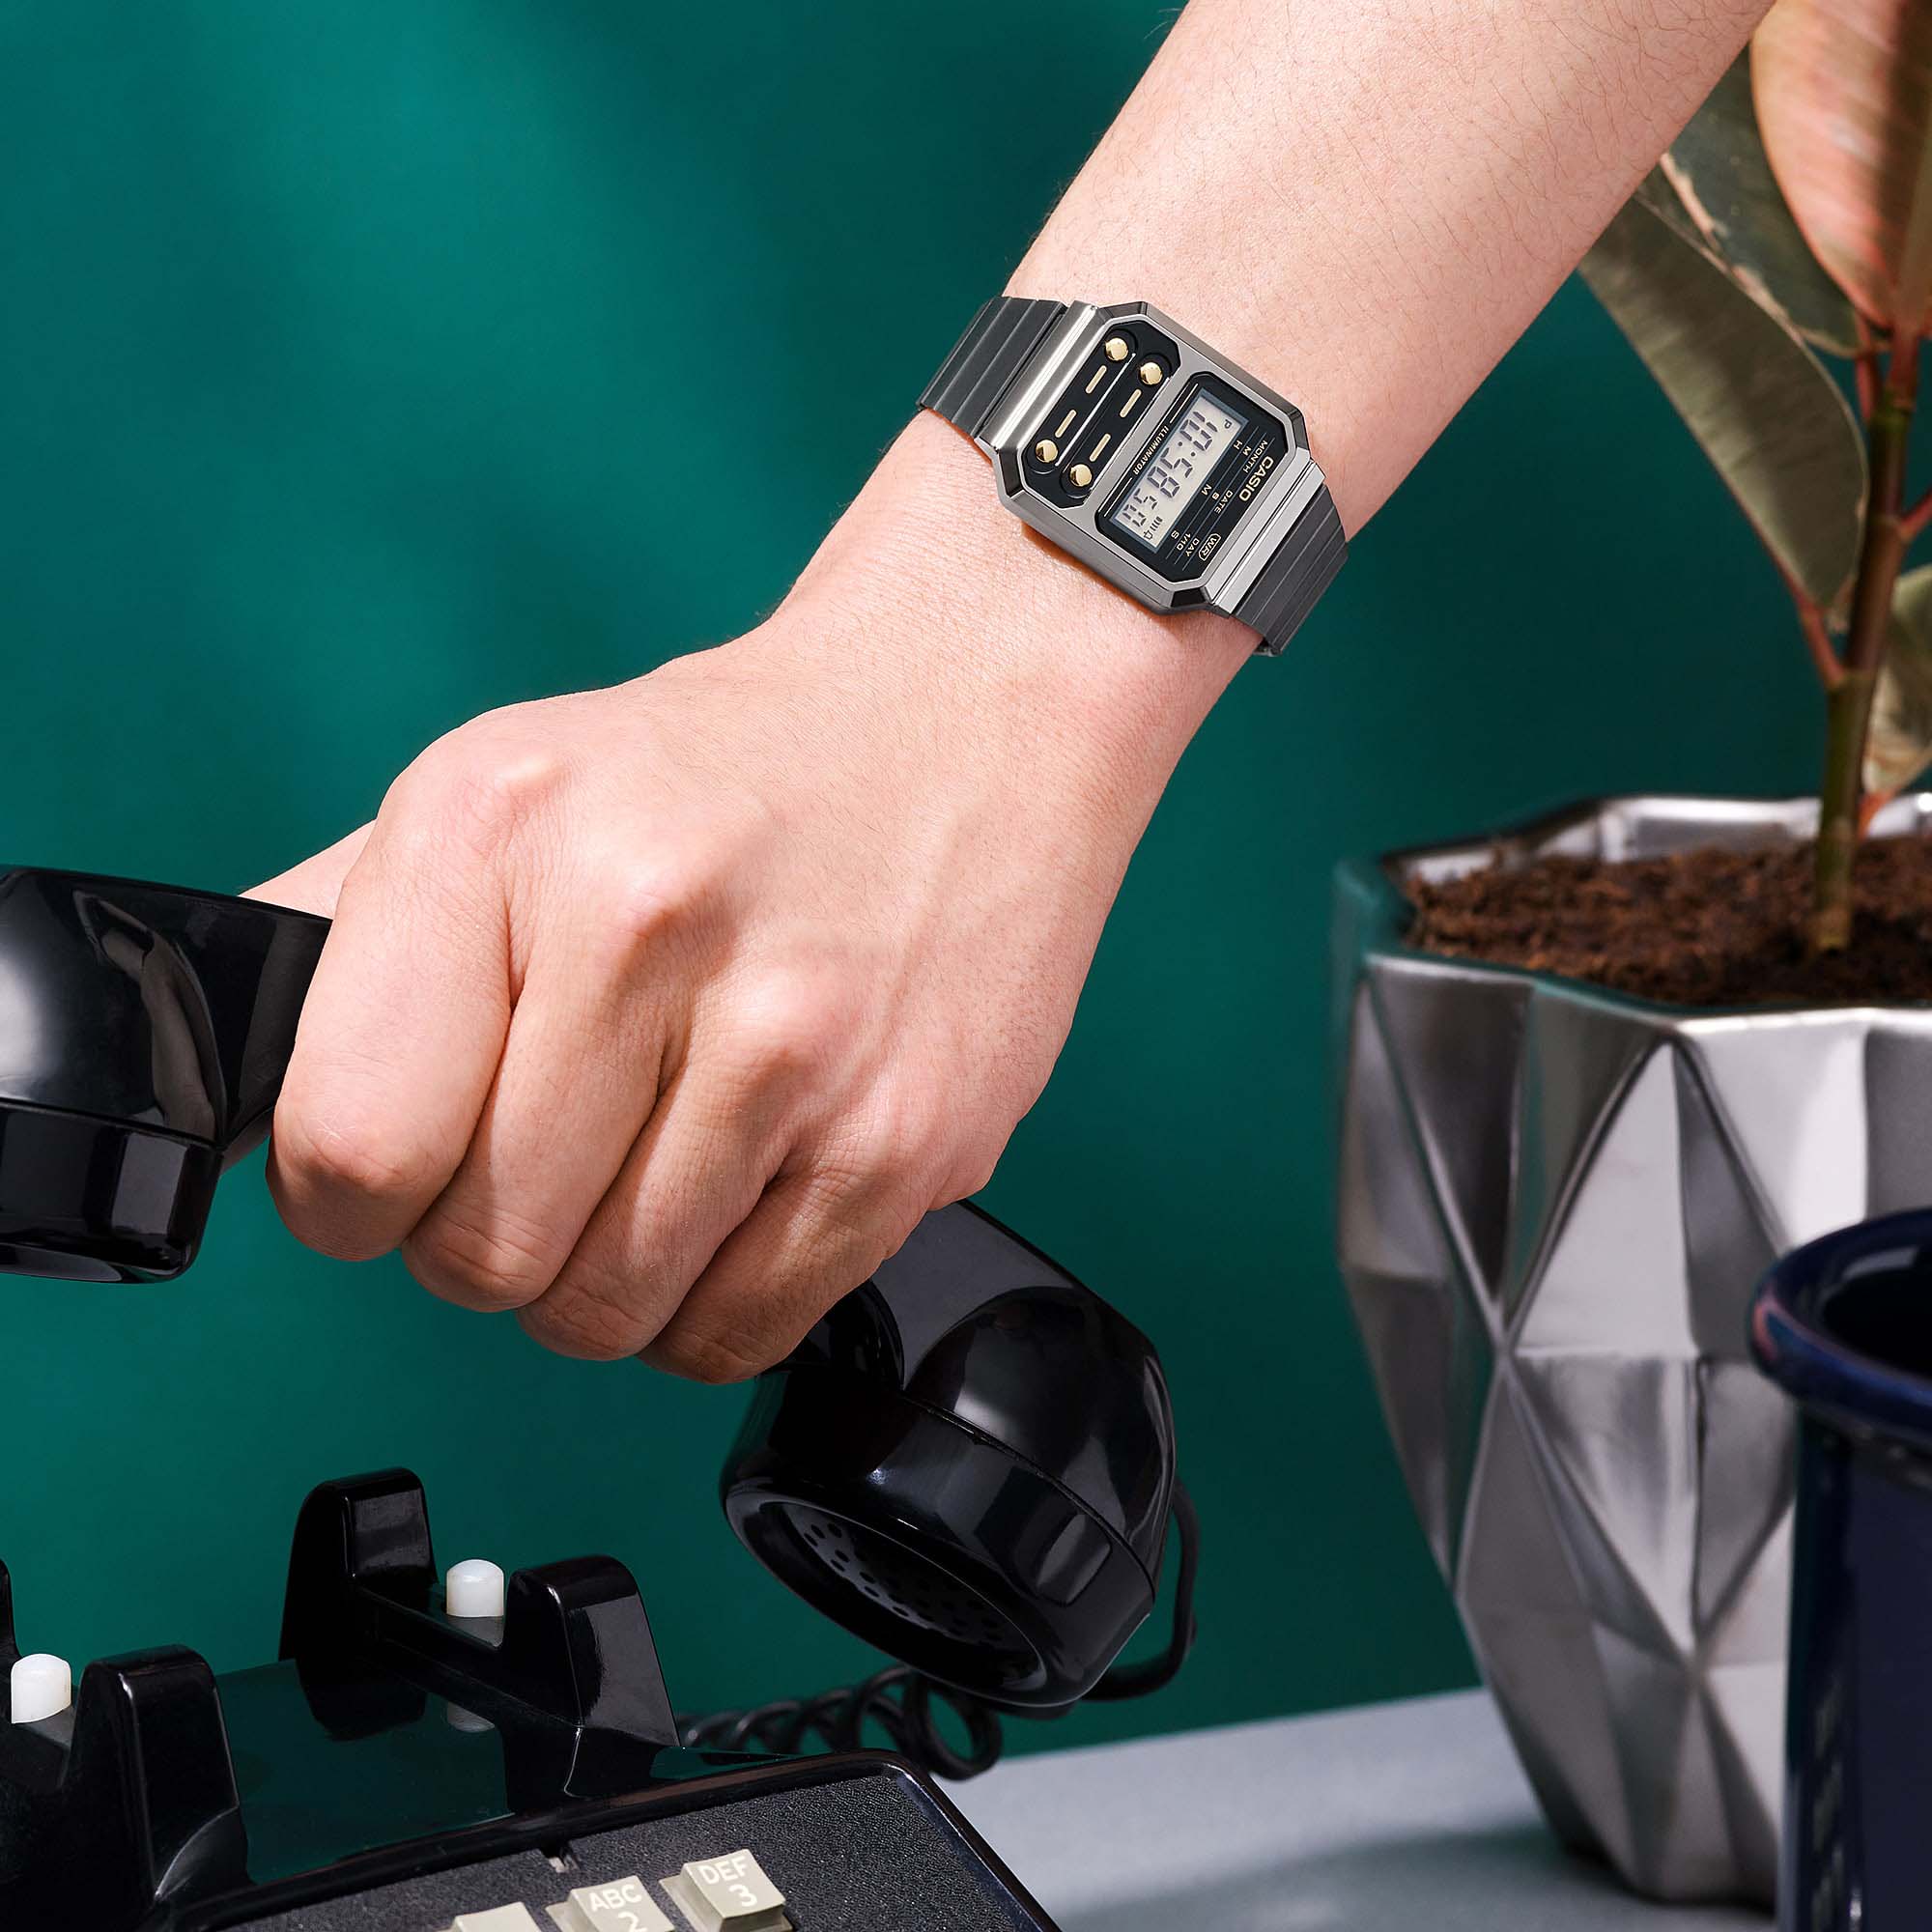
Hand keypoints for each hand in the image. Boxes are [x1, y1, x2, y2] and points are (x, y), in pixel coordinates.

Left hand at [251, 416, 1251, 1378]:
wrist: (964, 713)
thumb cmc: (716, 774)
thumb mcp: (496, 791)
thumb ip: (335, 940)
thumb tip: (213, 1103)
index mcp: (497, 832)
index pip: (350, 1146)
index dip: (356, 1196)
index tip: (409, 1162)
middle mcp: (645, 928)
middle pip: (483, 1259)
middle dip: (493, 1236)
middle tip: (561, 1143)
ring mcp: (791, 1044)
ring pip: (612, 1315)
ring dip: (609, 1273)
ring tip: (661, 1152)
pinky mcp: (905, 1140)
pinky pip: (738, 1335)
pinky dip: (716, 1297)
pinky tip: (741, 1186)